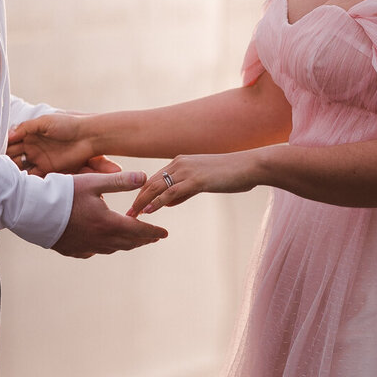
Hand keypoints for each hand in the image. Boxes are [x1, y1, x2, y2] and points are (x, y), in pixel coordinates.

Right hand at [9, 114, 106, 176]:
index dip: (3, 146)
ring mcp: (40, 158)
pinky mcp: (48, 169)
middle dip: (5, 160)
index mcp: (30, 134)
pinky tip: (17, 181)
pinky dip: (25, 178)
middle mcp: (33, 147)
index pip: (12, 142)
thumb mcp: (44, 122)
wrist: (89, 136)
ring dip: (13, 170)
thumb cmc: (68, 124)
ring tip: (3, 175)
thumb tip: (8, 135)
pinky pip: (34, 175)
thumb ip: (26, 128)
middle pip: (14, 155)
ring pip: (21, 166)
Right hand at [52, 170, 168, 258]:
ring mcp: (85, 247)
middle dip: (142, 239)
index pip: (138, 230)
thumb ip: (119, 181)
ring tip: (132, 241)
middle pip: (127, 242)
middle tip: (152, 237)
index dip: (153, 231)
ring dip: (126, 244)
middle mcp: (99, 239)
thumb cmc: (62, 193)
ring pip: (112, 249)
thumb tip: (144, 177)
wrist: (31, 211)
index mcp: (108, 223)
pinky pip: (93, 251)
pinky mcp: (72, 250)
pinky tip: (103, 244)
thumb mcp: (93, 182)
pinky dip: (104, 247)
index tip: (164, 233)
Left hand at [127, 151, 262, 216]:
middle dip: (137, 198)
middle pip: (151, 181)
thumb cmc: (231, 174)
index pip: (155, 178)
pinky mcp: (196, 180)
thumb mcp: (203, 182)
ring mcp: (187, 170)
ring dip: (142, 202)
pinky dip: (157, 202)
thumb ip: (184, 191)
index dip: (142, 192)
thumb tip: (167, 202)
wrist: (250, 166)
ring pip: (157, 187)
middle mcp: (180, 163)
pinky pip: (171, 192)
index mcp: (181, 162)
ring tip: (132, 215)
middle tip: (126, 213)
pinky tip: (148, 211)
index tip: (133, 205)